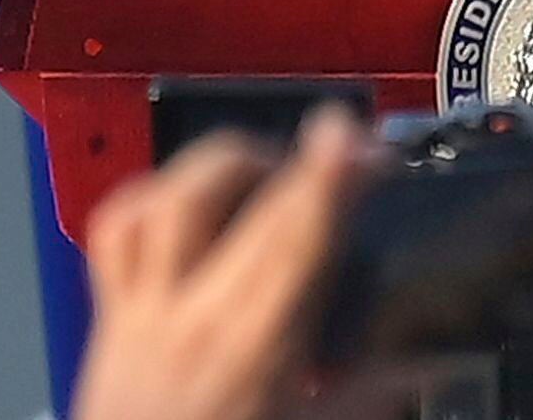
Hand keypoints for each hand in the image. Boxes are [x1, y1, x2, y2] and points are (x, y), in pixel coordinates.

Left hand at [73, 107, 380, 419]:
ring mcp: (140, 312)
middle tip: (342, 140)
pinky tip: (191, 196)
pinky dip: (154, 194)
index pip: (294, 247)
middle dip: (296, 161)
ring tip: (269, 164)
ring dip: (224, 165)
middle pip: (243, 211)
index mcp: (251, 357)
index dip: (324, 184)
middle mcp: (190, 321)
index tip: (351, 138)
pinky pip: (116, 228)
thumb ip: (368, 394)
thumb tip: (424, 358)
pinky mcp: (107, 315)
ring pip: (168, 202)